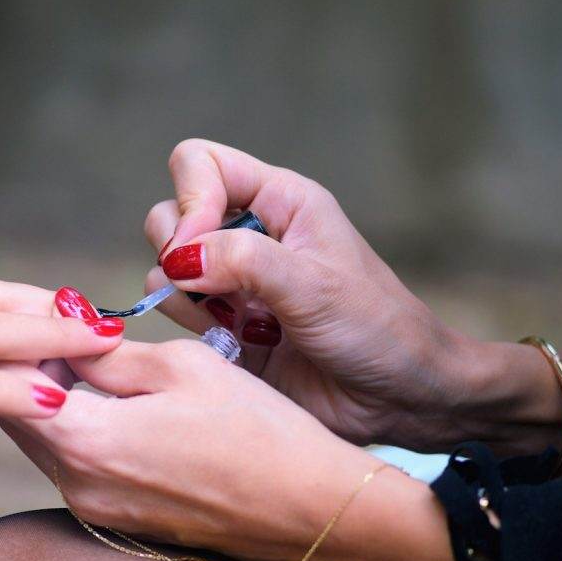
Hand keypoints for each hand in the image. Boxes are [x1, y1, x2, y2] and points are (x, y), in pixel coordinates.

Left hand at [0, 334, 455, 560]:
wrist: (312, 510)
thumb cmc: (258, 429)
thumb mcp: (184, 367)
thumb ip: (109, 356)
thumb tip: (69, 338)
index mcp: (88, 441)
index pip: (11, 386)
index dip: (22, 344)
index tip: (47, 317)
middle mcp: (78, 486)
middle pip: (17, 417)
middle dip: (32, 370)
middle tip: (70, 335)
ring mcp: (96, 511)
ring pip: (44, 444)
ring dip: (54, 402)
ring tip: (96, 366)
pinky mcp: (118, 523)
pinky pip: (74, 468)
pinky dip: (78, 433)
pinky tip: (120, 408)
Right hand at [145, 139, 561, 452]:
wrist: (396, 397)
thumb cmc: (375, 329)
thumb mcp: (313, 285)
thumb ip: (243, 260)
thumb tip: (179, 259)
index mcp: (279, 200)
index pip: (200, 164)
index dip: (189, 200)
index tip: (200, 249)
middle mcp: (249, 233)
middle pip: (169, 214)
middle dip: (176, 253)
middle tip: (210, 291)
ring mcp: (232, 281)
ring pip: (165, 267)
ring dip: (183, 297)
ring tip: (233, 324)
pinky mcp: (223, 325)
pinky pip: (176, 313)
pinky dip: (190, 329)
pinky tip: (233, 344)